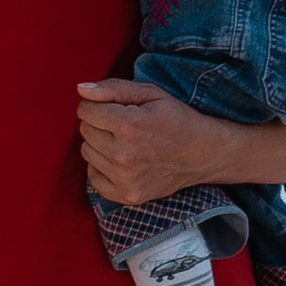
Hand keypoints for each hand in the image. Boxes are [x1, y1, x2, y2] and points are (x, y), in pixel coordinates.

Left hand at [77, 71, 285, 206]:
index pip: (85, 111)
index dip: (97, 105)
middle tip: (124, 125)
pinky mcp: (126, 196)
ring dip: (100, 144)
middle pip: (84, 132)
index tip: (115, 107)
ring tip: (126, 142)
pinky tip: (123, 161)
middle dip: (99, 123)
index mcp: (128, 125)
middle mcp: (123, 155)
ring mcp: (124, 179)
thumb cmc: (177, 118)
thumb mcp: (151, 93)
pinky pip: (93, 179)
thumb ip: (113, 89)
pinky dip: (102, 168)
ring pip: (87, 153)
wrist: (205, 154)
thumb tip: (80, 89)